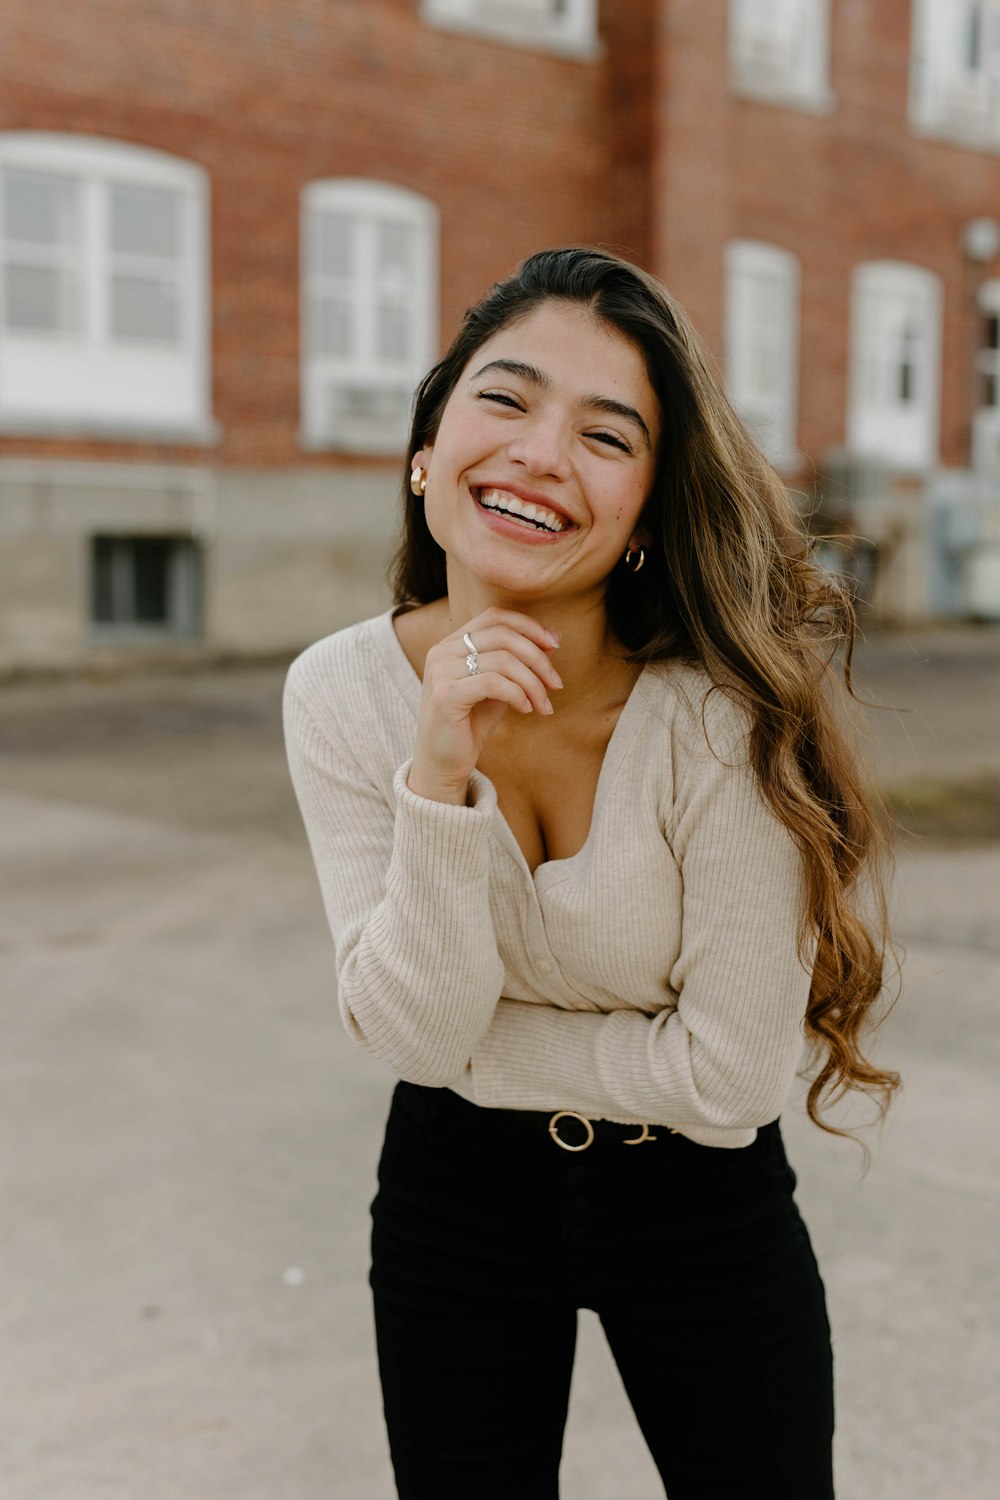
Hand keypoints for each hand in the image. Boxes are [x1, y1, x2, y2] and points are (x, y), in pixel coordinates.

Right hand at [407, 606, 561, 803]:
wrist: (441, 764)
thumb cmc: (469, 725)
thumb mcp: (498, 688)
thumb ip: (517, 663)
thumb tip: (551, 641)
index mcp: (451, 643)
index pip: (495, 616)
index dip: (529, 626)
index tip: (555, 645)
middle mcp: (441, 651)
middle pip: (503, 635)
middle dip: (538, 658)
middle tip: (556, 683)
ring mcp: (440, 671)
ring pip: (503, 660)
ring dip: (533, 683)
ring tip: (543, 704)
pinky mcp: (445, 695)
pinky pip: (494, 683)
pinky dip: (518, 695)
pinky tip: (526, 709)